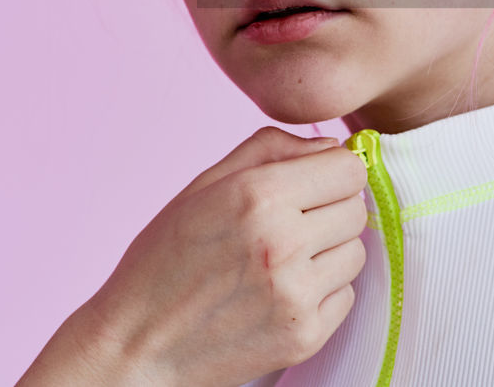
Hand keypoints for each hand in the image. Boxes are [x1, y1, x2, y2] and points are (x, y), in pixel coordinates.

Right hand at [78, 127, 368, 385]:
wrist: (137, 346)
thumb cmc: (165, 260)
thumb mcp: (204, 186)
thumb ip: (269, 150)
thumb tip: (332, 146)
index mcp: (257, 196)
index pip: (348, 169)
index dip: (333, 172)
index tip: (313, 184)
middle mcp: (283, 243)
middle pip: (356, 209)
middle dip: (330, 210)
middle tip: (291, 224)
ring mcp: (296, 294)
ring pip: (355, 252)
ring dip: (329, 252)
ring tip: (283, 261)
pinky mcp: (305, 337)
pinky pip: (346, 296)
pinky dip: (322, 293)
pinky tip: (281, 293)